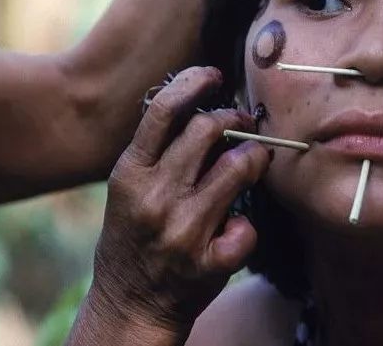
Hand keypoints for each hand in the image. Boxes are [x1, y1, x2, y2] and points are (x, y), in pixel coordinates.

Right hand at [72, 67, 270, 344]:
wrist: (128, 307)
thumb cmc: (131, 239)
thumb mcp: (127, 191)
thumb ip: (156, 155)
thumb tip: (199, 109)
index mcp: (130, 174)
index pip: (162, 110)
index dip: (193, 82)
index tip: (214, 75)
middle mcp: (155, 198)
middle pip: (206, 130)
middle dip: (234, 118)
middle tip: (244, 121)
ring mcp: (182, 231)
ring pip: (236, 168)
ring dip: (254, 158)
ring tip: (255, 160)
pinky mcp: (207, 263)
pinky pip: (246, 226)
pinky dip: (247, 225)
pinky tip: (236, 228)